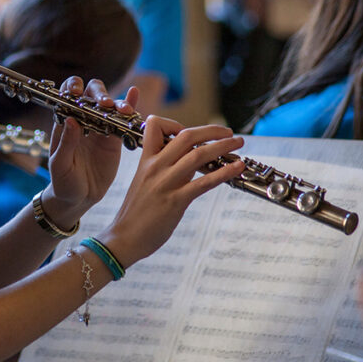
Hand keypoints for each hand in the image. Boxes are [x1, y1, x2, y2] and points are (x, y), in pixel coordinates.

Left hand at [41, 78, 139, 220]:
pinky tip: (135, 93)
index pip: (67, 95)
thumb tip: (71, 120)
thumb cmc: (63, 182)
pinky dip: (130, 104)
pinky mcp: (115, 138)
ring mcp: (100, 127)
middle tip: (104, 104)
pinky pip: (122, 120)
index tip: (77, 92)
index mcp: (65, 122)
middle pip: (92, 93)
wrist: (78, 198)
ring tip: (122, 110)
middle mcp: (83, 119)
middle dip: (99, 93)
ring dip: (117, 102)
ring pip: (109, 104)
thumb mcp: (60, 164)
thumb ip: (66, 143)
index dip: (72, 88)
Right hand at [99, 117, 244, 266]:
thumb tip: (190, 162)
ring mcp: (165, 183)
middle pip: (186, 136)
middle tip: (228, 132)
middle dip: (211, 131)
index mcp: (146, 160)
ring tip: (238, 144)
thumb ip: (167, 170)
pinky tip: (236, 168)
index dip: (176, 124)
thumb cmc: (136, 213)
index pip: (156, 126)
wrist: (124, 238)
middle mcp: (155, 167)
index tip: (193, 133)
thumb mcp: (145, 182)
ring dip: (222, 147)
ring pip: (198, 155)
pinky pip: (203, 182)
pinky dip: (224, 173)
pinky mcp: (175, 201)